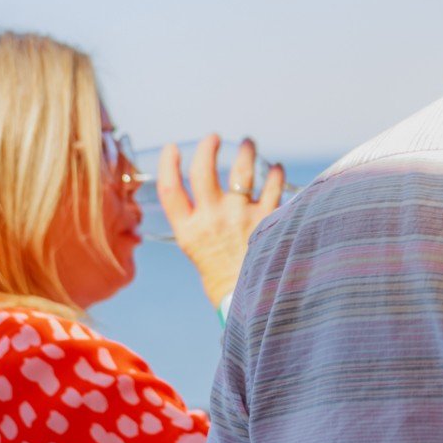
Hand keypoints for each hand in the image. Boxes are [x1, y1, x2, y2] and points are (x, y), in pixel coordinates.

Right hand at [157, 135, 283, 307]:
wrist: (250, 304)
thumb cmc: (224, 283)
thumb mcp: (199, 255)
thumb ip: (202, 227)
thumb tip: (211, 201)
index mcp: (189, 231)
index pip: (170, 190)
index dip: (168, 165)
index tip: (172, 148)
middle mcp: (212, 219)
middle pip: (203, 171)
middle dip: (208, 148)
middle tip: (214, 137)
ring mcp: (240, 217)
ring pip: (240, 171)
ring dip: (244, 152)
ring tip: (248, 142)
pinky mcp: (267, 220)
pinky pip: (272, 187)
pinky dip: (274, 174)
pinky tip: (275, 168)